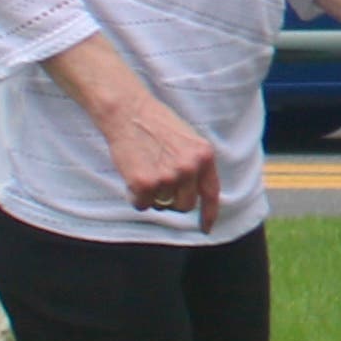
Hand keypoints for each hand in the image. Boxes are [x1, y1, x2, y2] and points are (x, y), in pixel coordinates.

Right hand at [97, 79, 218, 215]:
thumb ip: (195, 165)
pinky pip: (142, 205)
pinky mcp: (145, 183)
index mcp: (204, 156)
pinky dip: (135, 197)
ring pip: (161, 205)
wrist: (129, 112)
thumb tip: (195, 195)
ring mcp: (168, 176)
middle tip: (159, 184)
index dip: (210, 214)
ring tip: (145, 171)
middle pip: (184, 205)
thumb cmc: (156, 125)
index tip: (206, 229)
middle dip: (171, 201)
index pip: (211, 193)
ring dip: (152, 196)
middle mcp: (190, 168)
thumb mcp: (188, 141)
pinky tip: (133, 176)